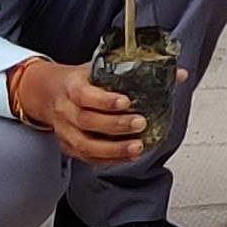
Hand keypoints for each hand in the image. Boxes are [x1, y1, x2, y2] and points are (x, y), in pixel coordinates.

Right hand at [9, 53, 162, 164]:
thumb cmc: (82, 80)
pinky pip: (87, 157)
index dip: (104, 100)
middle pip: (87, 121)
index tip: (125, 101)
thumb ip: (138, 70)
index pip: (84, 95)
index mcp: (72, 86)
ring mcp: (65, 131)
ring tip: (137, 146)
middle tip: (140, 123)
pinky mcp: (68, 147)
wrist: (49, 93)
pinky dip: (110, 158)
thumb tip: (178, 74)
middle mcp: (65, 109)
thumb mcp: (102, 67)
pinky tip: (129, 155)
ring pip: (85, 144)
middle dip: (115, 125)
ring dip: (113, 149)